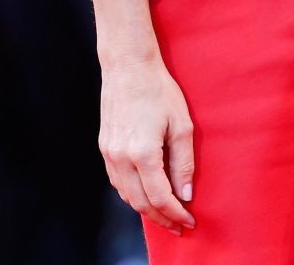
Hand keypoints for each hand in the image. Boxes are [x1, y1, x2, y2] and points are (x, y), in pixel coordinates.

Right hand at [98, 56, 196, 234]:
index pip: (160, 198)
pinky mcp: (104, 146)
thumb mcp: (181, 125)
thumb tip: (184, 194)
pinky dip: (132, 193)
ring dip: (145, 209)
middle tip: (178, 226)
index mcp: (143, 153)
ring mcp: (109, 153)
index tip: (189, 222)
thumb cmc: (158, 90)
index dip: (175, 214)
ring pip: (126, 194)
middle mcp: (121, 157)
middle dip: (161, 219)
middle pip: (140, 203)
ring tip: (164, 214)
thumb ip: (183, 163)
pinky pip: (117, 181)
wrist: (128, 66)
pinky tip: (145, 193)